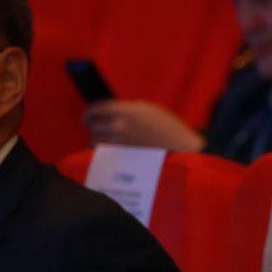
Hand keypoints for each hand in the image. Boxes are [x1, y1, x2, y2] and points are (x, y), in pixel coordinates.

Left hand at [83, 99, 203, 151]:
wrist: (184, 153)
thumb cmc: (171, 131)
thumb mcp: (152, 111)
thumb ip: (130, 110)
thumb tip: (113, 113)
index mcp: (125, 111)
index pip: (95, 110)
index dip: (89, 114)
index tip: (88, 117)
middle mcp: (118, 128)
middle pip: (93, 128)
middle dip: (96, 128)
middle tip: (100, 130)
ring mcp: (118, 146)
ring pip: (96, 143)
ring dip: (99, 142)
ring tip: (109, 143)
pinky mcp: (120, 161)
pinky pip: (104, 156)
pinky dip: (106, 154)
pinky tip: (114, 154)